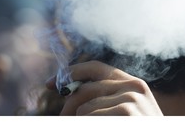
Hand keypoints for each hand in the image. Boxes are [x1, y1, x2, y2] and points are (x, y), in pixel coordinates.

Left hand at [46, 60, 162, 115]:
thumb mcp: (126, 110)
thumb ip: (105, 98)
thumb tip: (70, 94)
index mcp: (132, 83)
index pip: (96, 67)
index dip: (71, 73)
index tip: (51, 83)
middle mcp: (133, 86)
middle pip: (85, 88)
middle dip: (68, 105)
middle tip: (61, 118)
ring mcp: (131, 98)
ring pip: (84, 107)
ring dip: (80, 121)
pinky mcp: (127, 111)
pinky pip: (90, 117)